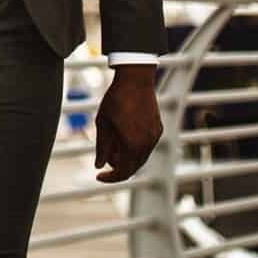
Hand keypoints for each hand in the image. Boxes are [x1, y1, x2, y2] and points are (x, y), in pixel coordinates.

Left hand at [94, 64, 162, 181]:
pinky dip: (136, 148)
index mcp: (131, 145)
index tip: (99, 176)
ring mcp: (155, 137)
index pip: (123, 172)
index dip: (110, 178)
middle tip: (105, 160)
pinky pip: (147, 146)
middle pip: (133, 167)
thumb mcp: (103, 123)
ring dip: (127, 158)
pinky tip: (124, 137)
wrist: (136, 79)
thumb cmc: (116, 99)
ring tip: (113, 146)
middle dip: (118, 168)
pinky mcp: (158, 129)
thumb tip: (99, 165)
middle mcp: (146, 144)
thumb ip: (102, 147)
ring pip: (141, 157)